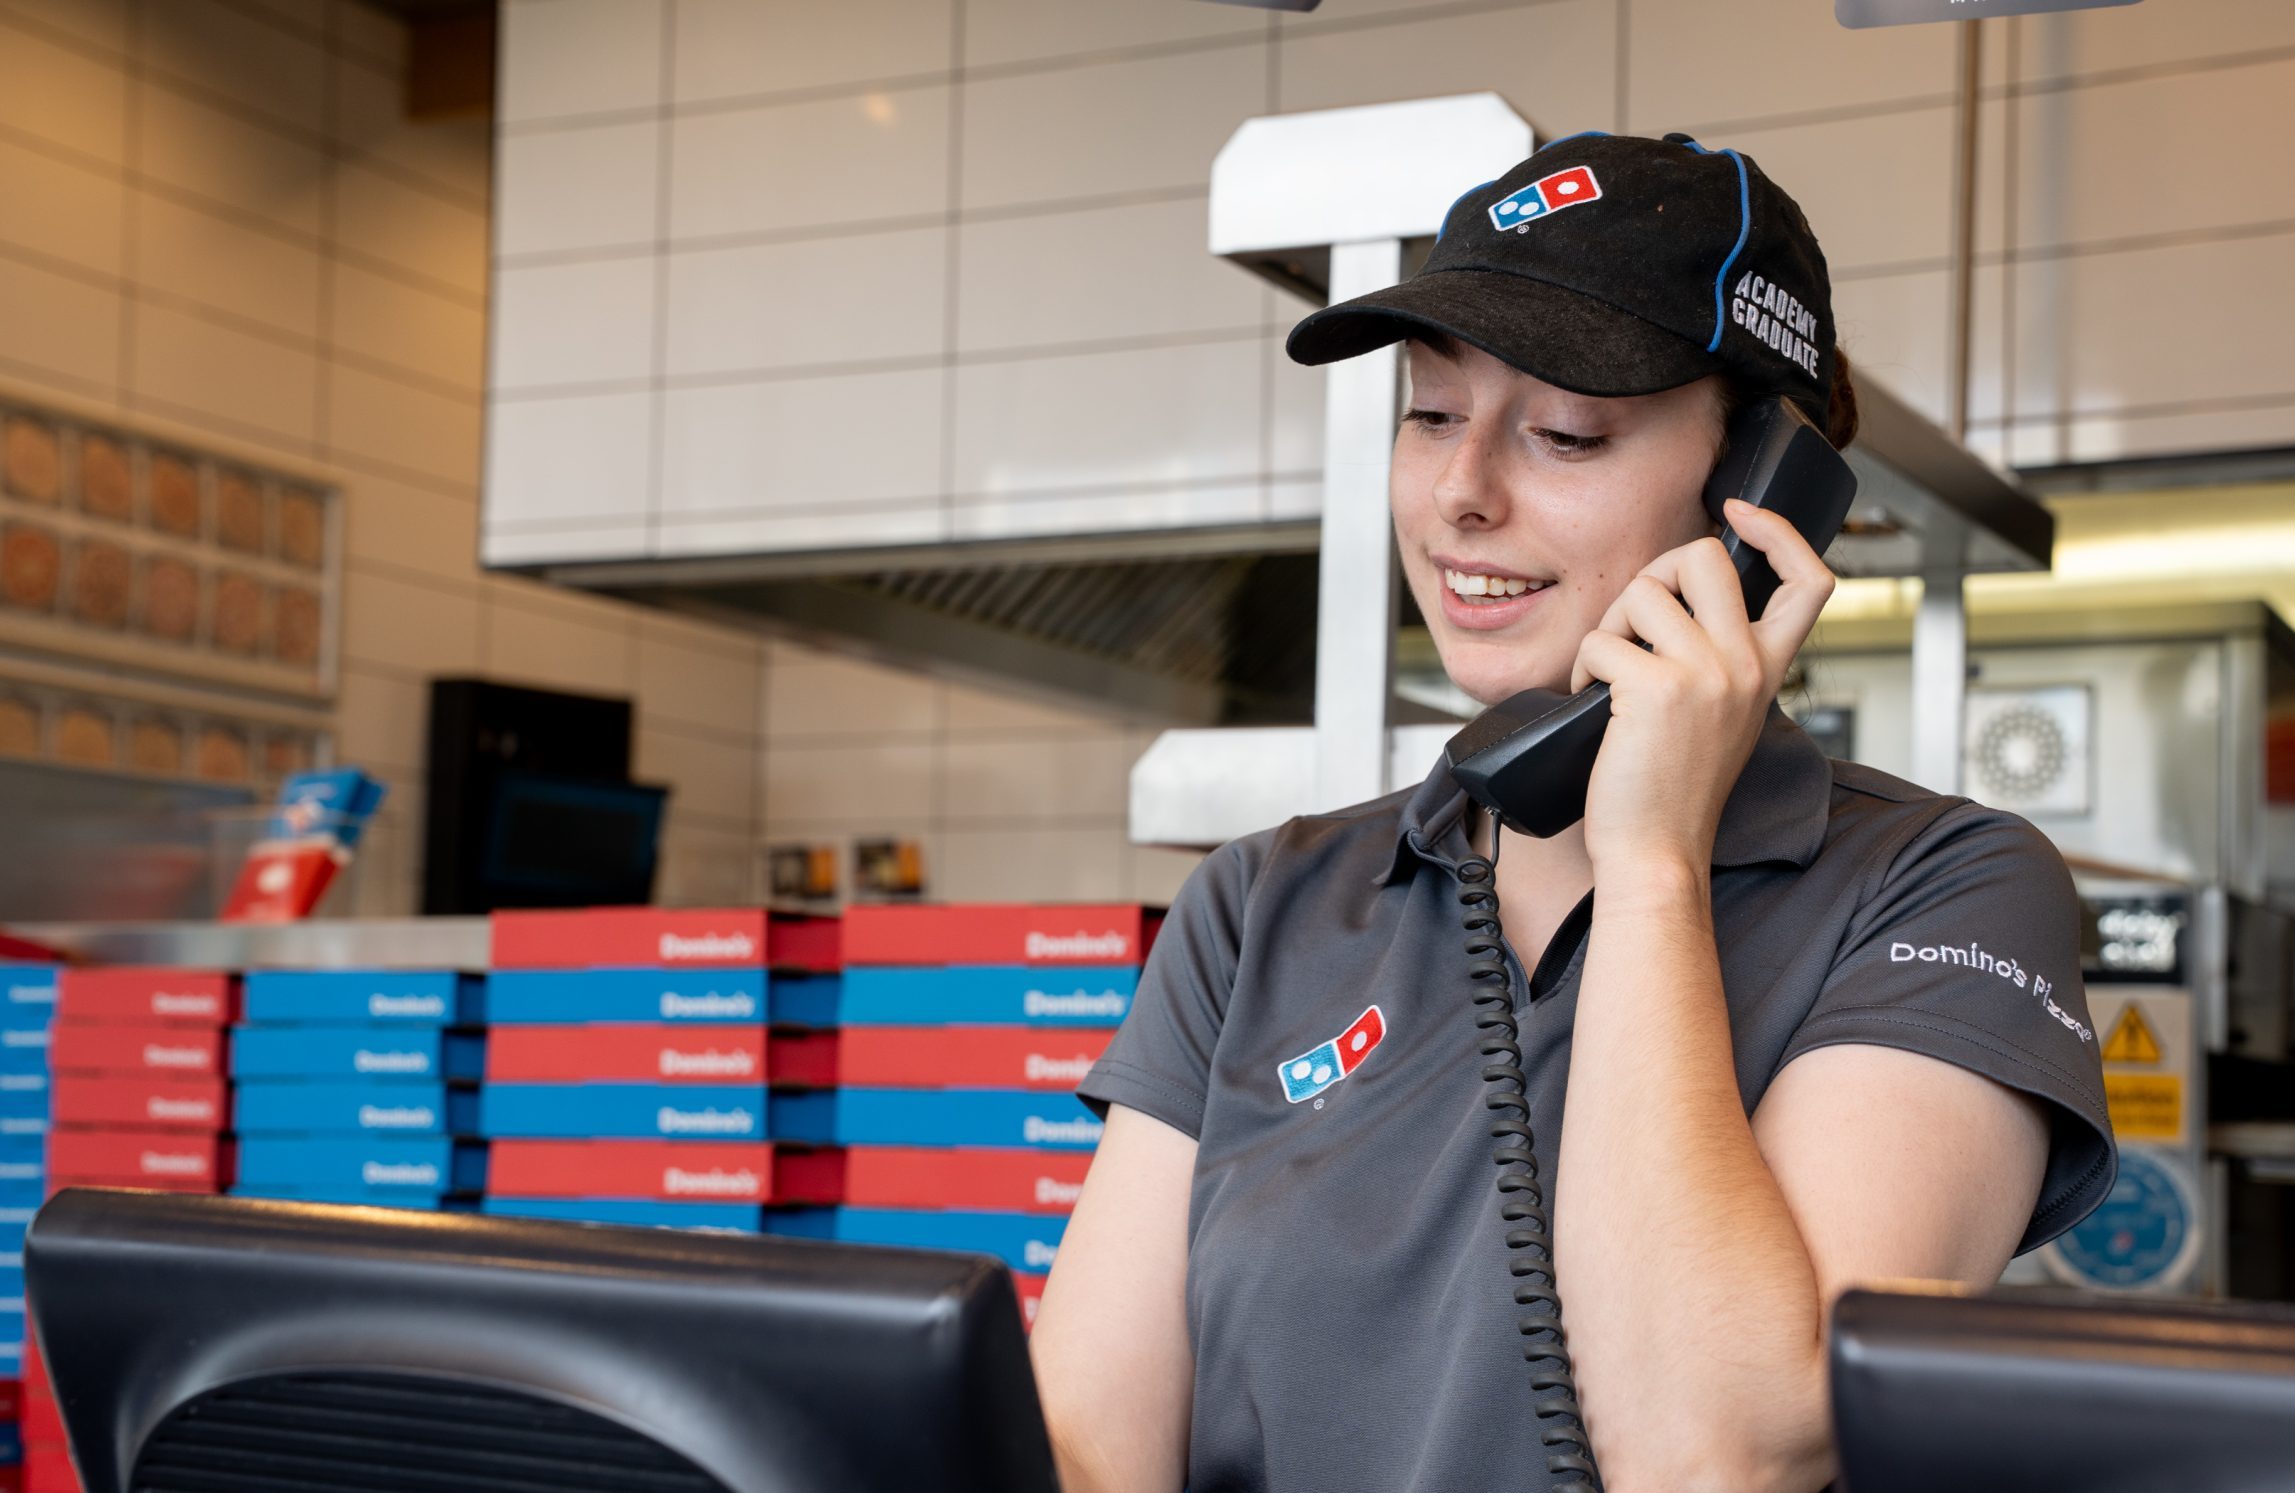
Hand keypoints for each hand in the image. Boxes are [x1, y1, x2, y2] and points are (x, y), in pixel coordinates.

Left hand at [1569, 498, 1835, 880]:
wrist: (1659, 852)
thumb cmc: (1673, 790)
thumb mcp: (1721, 715)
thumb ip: (1716, 659)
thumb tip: (1669, 602)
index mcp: (1768, 668)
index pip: (1810, 579)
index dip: (1778, 531)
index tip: (1739, 512)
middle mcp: (1746, 664)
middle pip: (1706, 556)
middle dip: (1655, 572)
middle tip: (1634, 621)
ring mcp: (1707, 674)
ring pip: (1642, 591)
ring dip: (1609, 627)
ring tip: (1607, 675)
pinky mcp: (1658, 688)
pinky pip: (1602, 640)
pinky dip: (1584, 666)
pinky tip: (1592, 701)